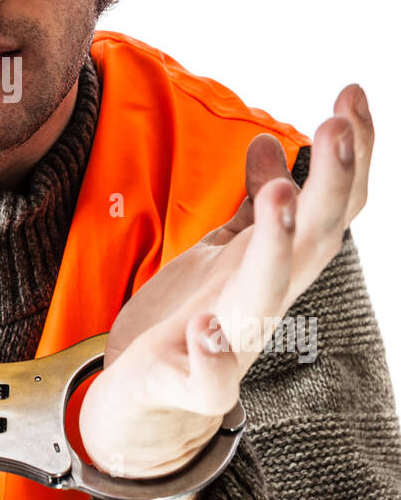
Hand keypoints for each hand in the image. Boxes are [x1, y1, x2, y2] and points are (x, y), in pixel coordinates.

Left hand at [79, 84, 373, 482]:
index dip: (348, 155)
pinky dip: (213, 355)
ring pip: (266, 293)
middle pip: (313, 238)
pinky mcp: (189, 382)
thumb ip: (250, 203)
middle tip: (338, 120)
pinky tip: (208, 329)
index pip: (328, 206)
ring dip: (275, 245)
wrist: (146, 406)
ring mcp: (232, 341)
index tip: (352, 93)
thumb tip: (270, 143)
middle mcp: (264, 297)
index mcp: (275, 263)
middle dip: (331, 182)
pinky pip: (209, 375)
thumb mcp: (223, 250)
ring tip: (279, 195)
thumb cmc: (189, 319)